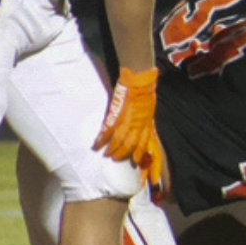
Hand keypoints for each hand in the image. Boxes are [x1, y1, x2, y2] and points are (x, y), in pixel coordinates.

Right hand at [95, 67, 165, 189]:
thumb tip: (142, 129)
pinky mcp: (119, 113)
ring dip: (113, 150)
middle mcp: (140, 124)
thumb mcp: (148, 108)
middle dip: (127, 156)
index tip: (142, 168)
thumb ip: (144, 120)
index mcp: (148, 122)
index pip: (147, 144)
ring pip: (121, 140)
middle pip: (134, 145)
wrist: (140, 76)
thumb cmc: (145, 90)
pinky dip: (103, 138)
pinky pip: (110, 129)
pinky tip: (97, 145)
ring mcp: (130, 119)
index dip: (145, 157)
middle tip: (118, 162)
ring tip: (107, 156)